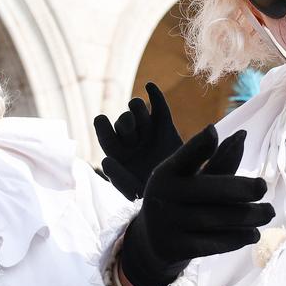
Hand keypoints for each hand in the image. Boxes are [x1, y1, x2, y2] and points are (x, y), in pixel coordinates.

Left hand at [94, 82, 182, 200]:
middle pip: (122, 118)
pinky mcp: (165, 126)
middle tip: (134, 140)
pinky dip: (154, 94)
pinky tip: (149, 86)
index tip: (106, 127)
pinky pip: (158, 105)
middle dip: (126, 124)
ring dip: (138, 112)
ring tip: (146, 129)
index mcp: (116, 153)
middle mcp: (129, 139)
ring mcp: (147, 131)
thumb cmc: (153, 198)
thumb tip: (105, 160)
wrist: (183, 195)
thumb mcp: (135, 195)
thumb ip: (119, 180)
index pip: (103, 130)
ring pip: (136, 108)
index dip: (103, 126)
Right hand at [117, 127, 272, 285]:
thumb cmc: (181, 203)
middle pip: (208, 190)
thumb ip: (217, 162)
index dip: (198, 145)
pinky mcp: (174, 248)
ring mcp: (166, 223)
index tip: (213, 131)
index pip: (185, 157)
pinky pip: (212, 244)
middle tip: (263, 186)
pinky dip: (236, 238)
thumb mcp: (190, 180)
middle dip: (241, 188)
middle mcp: (163, 195)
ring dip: (248, 216)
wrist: (151, 244)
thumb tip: (242, 135)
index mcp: (166, 173)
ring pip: (216, 218)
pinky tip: (253, 234)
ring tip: (267, 213)